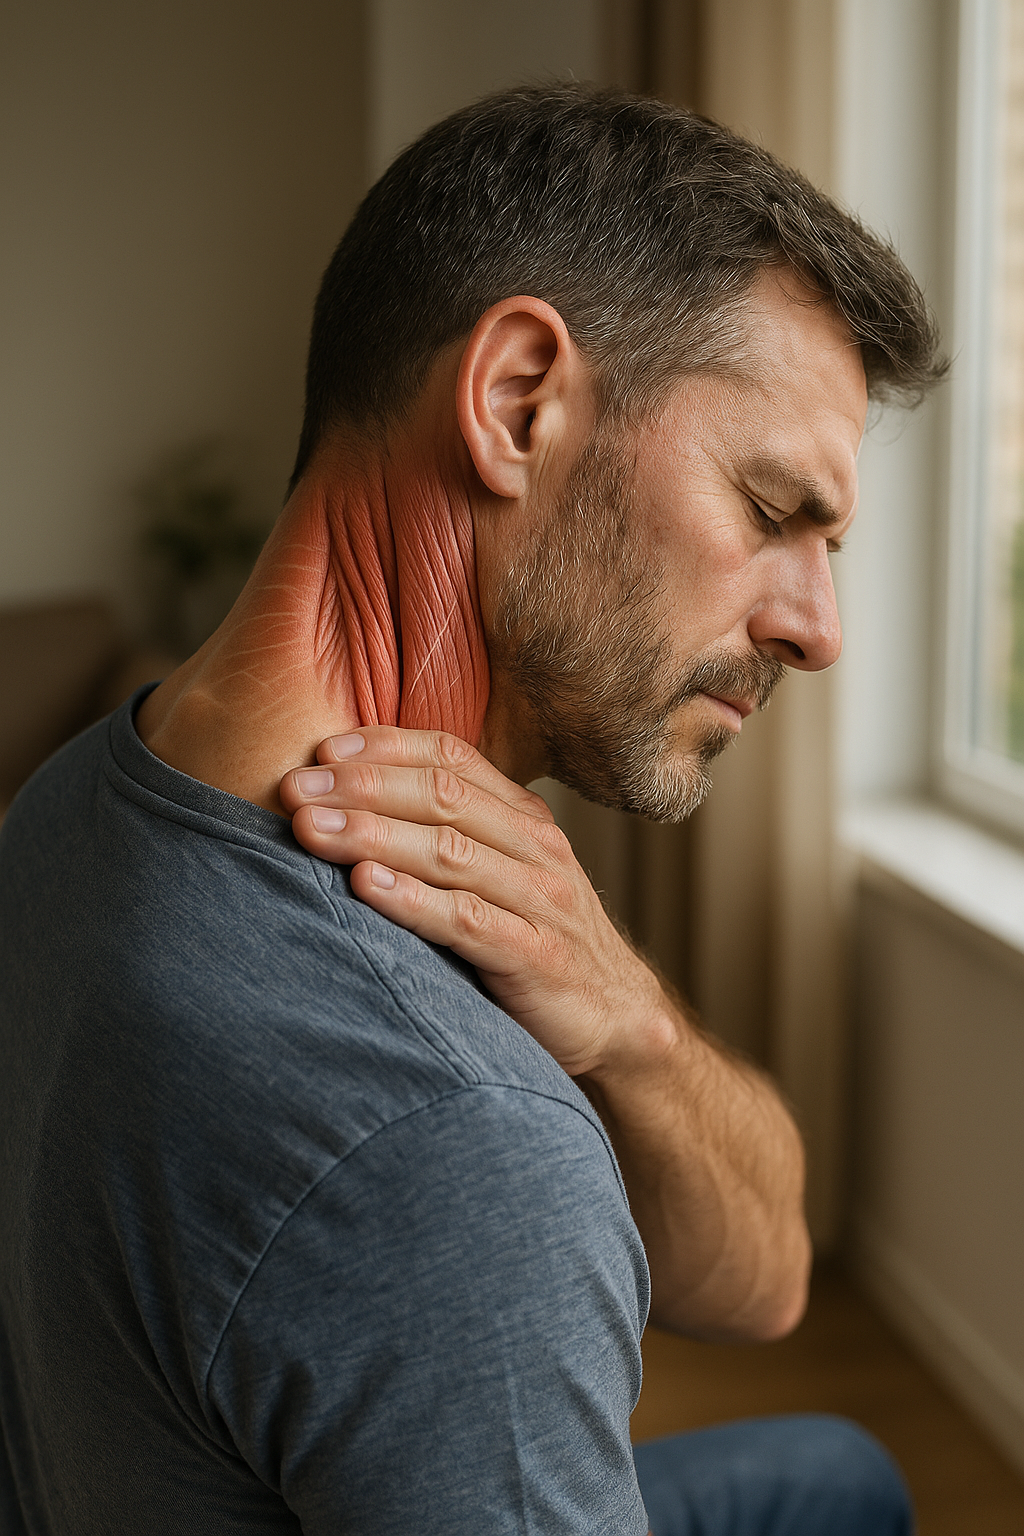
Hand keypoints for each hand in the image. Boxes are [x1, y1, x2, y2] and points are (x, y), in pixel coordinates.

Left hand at [279, 727, 666, 1077]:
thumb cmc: (534, 941)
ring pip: (448, 850)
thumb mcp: (502, 873)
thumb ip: (450, 836)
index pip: (450, 756)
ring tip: (310, 830)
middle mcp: (535, 846)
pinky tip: (364, 886)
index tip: (319, 751)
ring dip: (372, 835)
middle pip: (441, 795)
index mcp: (523, 816)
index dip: (383, 747)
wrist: (616, 1017)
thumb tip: (352, 802)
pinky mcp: (535, 956)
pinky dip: (412, 900)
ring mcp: (539, 899)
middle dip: (361, 787)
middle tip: (293, 789)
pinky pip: (467, 920)